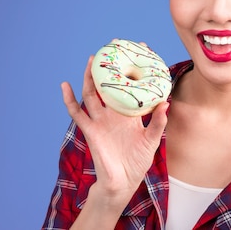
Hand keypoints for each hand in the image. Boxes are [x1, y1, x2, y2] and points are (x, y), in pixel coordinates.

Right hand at [61, 54, 168, 207]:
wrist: (123, 182)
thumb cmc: (138, 162)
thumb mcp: (152, 140)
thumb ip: (157, 122)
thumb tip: (165, 103)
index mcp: (129, 113)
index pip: (129, 87)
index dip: (132, 71)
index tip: (139, 50)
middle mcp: (113, 113)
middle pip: (108, 85)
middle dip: (109, 68)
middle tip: (111, 47)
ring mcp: (100, 120)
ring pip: (92, 93)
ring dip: (90, 77)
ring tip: (91, 60)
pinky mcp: (90, 129)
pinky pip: (76, 112)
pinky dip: (69, 99)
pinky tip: (64, 86)